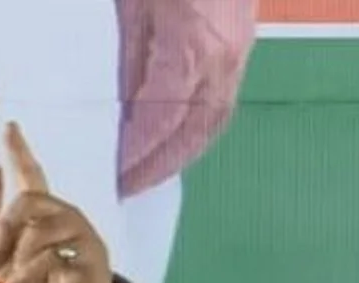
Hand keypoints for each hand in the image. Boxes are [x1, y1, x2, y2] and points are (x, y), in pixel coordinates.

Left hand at [0, 121, 121, 282]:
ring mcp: (78, 230)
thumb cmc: (46, 282)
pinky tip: (33, 278)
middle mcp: (62, 214)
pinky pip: (52, 252)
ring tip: (18, 273)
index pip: (31, 175)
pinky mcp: (89, 250)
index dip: (20, 152)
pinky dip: (35, 267)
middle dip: (7, 225)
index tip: (9, 126)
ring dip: (21, 254)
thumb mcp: (9, 268)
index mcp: (43, 214)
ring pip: (38, 228)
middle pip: (29, 199)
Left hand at [117, 0, 256, 196]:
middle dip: (161, 164)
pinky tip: (176, 137)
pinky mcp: (242, 41)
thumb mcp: (131, 7)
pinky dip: (199, 127)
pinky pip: (223, 97)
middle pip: (195, 129)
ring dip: (182, 152)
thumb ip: (128, 54)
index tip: (116, 176)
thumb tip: (119, 109)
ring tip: (149, 173)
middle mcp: (223, 55)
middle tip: (128, 187)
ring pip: (214, 117)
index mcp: (191, 45)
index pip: (163, 119)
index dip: (141, 154)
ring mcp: (238, 49)